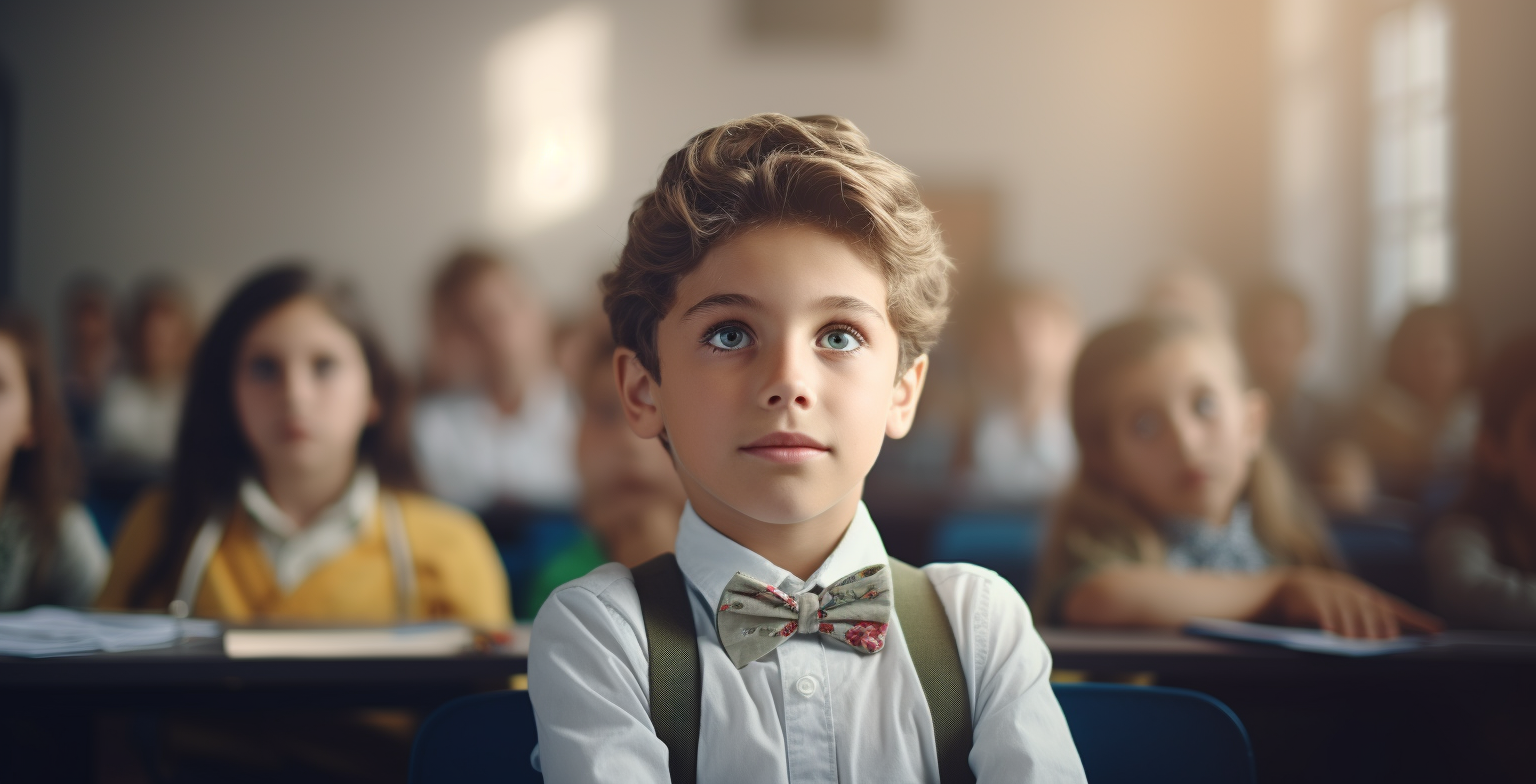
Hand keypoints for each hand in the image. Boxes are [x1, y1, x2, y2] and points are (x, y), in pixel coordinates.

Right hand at [1265, 567, 1443, 638]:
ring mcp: (1332, 594)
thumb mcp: (1340, 605)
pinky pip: (1326, 615)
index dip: (1417, 620)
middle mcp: (1350, 592)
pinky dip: (1332, 626)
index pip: (1395, 608)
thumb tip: (1386, 640)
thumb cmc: (1315, 604)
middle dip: (1382, 629)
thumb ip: (1361, 618)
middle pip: (1374, 614)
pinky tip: (1334, 635)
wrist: (1279, 589)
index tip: (1439, 631)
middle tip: (1388, 642)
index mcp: (1361, 594)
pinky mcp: (1312, 601)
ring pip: (1352, 617)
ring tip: (1361, 643)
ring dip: (1358, 631)